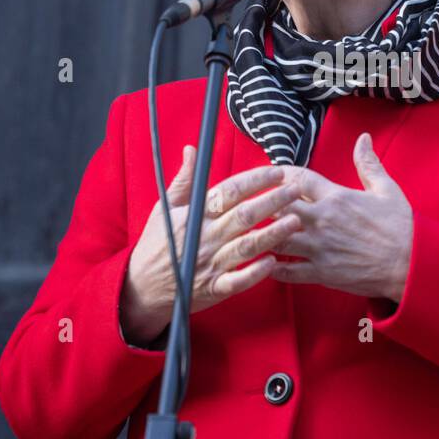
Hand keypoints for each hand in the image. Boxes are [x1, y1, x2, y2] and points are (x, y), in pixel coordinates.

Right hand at [120, 145, 302, 345]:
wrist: (141, 288)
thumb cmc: (156, 245)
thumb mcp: (164, 208)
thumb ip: (184, 180)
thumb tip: (192, 150)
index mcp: (194, 215)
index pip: (229, 191)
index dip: (255, 180)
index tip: (277, 172)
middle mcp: (205, 237)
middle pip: (244, 215)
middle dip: (272, 201)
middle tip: (296, 190)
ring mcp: (210, 264)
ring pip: (247, 245)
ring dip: (273, 233)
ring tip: (296, 220)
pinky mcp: (214, 288)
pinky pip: (238, 281)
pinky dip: (256, 272)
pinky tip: (274, 260)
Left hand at [270, 133, 413, 302]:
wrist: (412, 263)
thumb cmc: (401, 226)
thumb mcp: (386, 189)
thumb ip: (368, 164)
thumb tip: (363, 138)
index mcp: (336, 197)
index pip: (297, 179)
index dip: (280, 174)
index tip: (271, 175)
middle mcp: (323, 220)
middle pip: (278, 207)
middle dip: (264, 204)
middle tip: (254, 204)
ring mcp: (320, 248)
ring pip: (277, 239)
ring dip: (264, 235)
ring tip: (254, 233)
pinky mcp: (321, 273)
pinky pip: (287, 272)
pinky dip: (274, 268)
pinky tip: (267, 263)